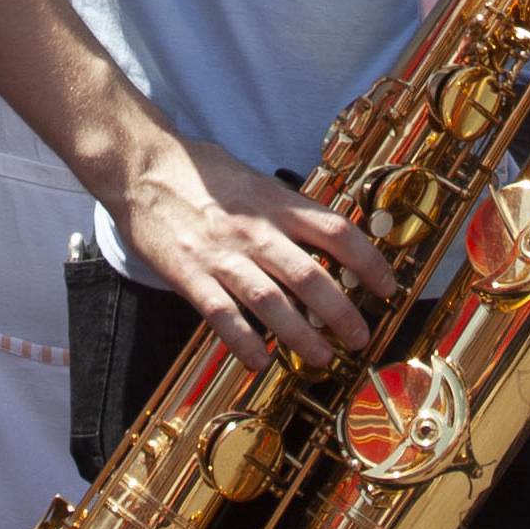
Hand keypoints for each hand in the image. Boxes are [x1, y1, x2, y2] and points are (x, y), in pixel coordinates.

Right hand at [113, 134, 397, 375]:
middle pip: (309, 274)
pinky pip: (221, 314)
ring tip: (323, 358)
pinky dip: (243, 340)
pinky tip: (259, 361)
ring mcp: (221, 254)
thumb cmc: (202, 173)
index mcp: (276, 203)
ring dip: (300, 335)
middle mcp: (254, 229)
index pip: (336, 232)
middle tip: (361, 338)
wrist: (142, 166)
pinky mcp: (188, 274)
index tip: (387, 287)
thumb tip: (329, 235)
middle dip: (341, 312)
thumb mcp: (256, 181)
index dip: (369, 261)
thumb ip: (288, 209)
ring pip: (269, 300)